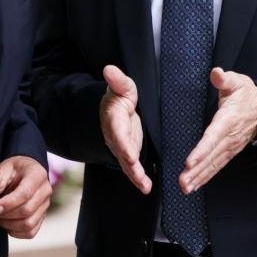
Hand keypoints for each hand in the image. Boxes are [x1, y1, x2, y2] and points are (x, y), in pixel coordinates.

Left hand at [0, 156, 52, 238]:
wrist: (24, 172)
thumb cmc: (13, 170)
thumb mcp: (3, 168)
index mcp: (37, 174)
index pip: (25, 194)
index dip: (7, 204)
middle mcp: (46, 190)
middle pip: (27, 210)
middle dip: (6, 215)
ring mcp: (45, 205)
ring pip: (29, 224)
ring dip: (9, 225)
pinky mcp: (42, 217)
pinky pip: (30, 232)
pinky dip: (16, 232)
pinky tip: (5, 224)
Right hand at [99, 65, 150, 193]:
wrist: (114, 111)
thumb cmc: (120, 97)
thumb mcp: (122, 87)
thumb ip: (117, 81)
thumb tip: (109, 69)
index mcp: (113, 118)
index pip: (117, 132)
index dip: (123, 143)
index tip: (129, 153)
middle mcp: (115, 136)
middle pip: (121, 152)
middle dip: (129, 164)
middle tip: (138, 172)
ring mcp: (121, 147)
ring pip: (126, 164)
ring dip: (135, 175)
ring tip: (144, 185)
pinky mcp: (129, 154)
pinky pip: (132, 168)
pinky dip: (138, 179)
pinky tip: (146, 187)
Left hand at [180, 68, 256, 193]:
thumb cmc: (247, 95)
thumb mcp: (237, 82)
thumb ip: (225, 79)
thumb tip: (216, 74)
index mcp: (228, 120)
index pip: (213, 137)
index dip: (202, 150)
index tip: (190, 161)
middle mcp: (229, 137)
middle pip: (211, 156)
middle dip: (197, 170)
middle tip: (183, 181)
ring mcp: (230, 147)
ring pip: (213, 164)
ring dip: (199, 177)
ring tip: (185, 187)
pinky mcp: (229, 152)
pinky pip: (217, 166)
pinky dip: (206, 177)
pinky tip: (195, 185)